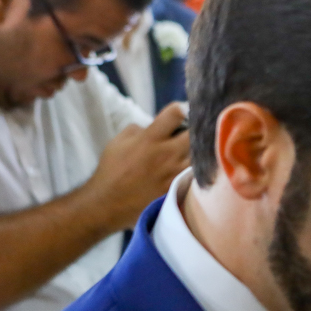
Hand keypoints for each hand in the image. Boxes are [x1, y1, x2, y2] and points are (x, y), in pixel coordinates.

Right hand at [82, 103, 190, 232]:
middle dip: (197, 128)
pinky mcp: (179, 187)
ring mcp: (175, 172)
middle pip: (196, 132)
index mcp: (150, 138)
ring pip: (201, 153)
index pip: (176, 113)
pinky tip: (197, 165)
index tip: (184, 111)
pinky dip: (200, 166)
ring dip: (200, 148)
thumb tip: (153, 126)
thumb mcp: (118, 141)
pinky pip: (197, 172)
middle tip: (195, 130)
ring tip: (197, 148)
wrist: (109, 203)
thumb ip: (138, 129)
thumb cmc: (111, 170)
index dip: (183, 108)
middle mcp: (166, 154)